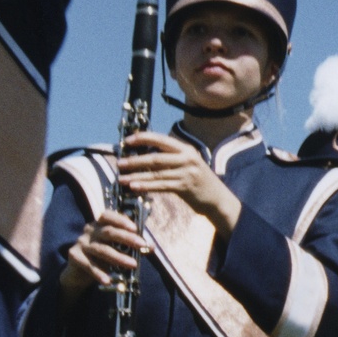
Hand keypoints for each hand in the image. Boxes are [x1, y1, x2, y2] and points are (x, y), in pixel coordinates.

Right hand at [60, 209, 150, 307]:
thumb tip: (151, 246)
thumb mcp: (117, 249)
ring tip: (133, 264)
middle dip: (127, 238)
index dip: (121, 220)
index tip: (135, 228)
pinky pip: (89, 265)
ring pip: (101, 249)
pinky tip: (108, 280)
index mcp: (100, 224)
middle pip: (108, 232)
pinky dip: (99, 273)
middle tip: (142, 245)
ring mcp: (81, 243)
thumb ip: (132, 246)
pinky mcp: (74, 256)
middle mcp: (90, 231)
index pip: (108, 216)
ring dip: (118, 257)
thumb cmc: (102, 257)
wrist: (79, 272)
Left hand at [118, 132, 242, 237]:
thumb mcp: (188, 164)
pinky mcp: (185, 187)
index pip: (160, 139)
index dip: (142, 138)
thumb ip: (170, 158)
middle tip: (119, 163)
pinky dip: (146, 186)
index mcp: (186, 149)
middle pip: (155, 157)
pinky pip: (161, 186)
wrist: (218, 199)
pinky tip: (134, 187)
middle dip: (135, 160)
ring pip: (156, 173)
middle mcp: (187, 158)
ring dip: (136, 175)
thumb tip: (143, 155)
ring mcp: (187, 173)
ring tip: (121, 178)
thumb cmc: (198, 181)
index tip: (127, 141)